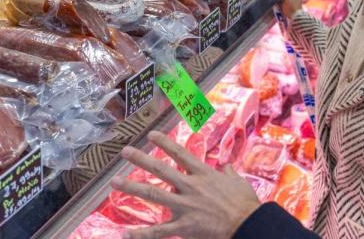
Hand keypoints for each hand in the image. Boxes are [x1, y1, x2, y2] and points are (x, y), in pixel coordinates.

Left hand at [111, 131, 261, 238]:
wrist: (248, 224)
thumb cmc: (245, 203)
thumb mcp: (238, 181)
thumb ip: (228, 173)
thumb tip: (225, 168)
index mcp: (203, 173)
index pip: (180, 153)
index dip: (164, 142)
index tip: (150, 134)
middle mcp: (190, 186)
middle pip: (160, 169)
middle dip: (141, 159)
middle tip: (125, 152)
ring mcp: (185, 206)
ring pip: (154, 194)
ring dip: (132, 187)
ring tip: (114, 182)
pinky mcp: (184, 227)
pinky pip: (159, 231)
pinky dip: (142, 234)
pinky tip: (125, 233)